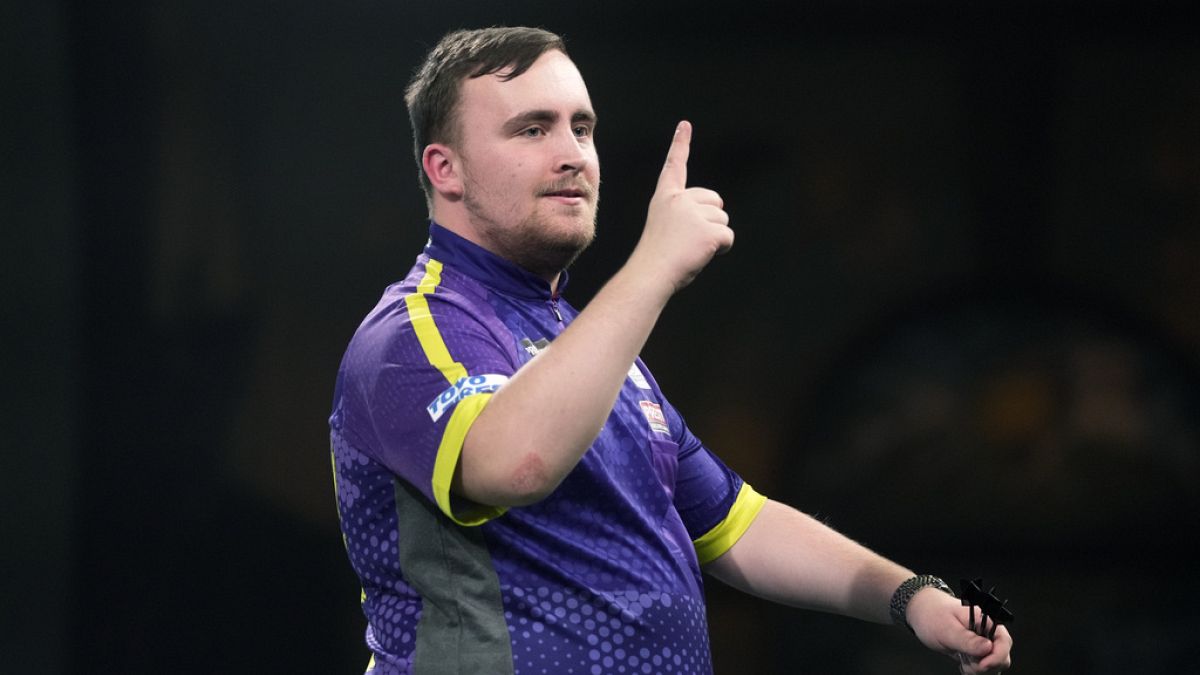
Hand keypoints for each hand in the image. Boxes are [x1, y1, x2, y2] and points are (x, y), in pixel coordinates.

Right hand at [627, 121, 732, 295]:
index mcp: (666, 197)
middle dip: (711, 218)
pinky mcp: (709, 231)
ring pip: (723, 220)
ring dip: (714, 236)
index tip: (684, 125)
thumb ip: (686, 217)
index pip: (674, 166)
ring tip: (690, 248)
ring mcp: (695, 214)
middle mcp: (680, 200)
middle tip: (688, 239)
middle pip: (715, 200)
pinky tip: (701, 254)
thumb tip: (712, 229)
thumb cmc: (657, 258)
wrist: (651, 274)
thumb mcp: (667, 227)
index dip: (680, 144)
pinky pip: (728, 237)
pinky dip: (720, 249)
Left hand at [906, 587, 1013, 673]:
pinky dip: (975, 670)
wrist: (923, 614)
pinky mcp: (977, 652)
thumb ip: (967, 640)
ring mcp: (983, 643)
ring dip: (979, 669)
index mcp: (985, 620)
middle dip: (986, 666)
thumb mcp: (946, 629)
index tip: (982, 665)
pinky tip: (964, 664)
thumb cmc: (933, 615)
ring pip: (994, 665)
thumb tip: (988, 648)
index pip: (1004, 641)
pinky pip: (984, 668)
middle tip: (966, 662)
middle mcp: (988, 632)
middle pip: (1002, 657)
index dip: (997, 656)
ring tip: (963, 661)